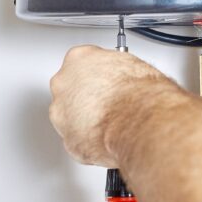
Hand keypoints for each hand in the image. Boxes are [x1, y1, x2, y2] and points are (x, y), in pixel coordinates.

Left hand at [48, 45, 172, 165]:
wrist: (139, 121)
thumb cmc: (138, 93)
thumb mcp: (132, 65)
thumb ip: (115, 71)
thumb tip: (123, 79)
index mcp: (78, 59)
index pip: (81, 63)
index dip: (96, 75)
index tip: (105, 80)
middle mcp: (63, 85)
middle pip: (70, 90)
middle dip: (86, 98)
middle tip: (108, 103)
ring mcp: (62, 114)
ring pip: (70, 118)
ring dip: (86, 121)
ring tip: (111, 124)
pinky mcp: (68, 141)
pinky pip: (78, 141)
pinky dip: (91, 142)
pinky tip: (108, 139)